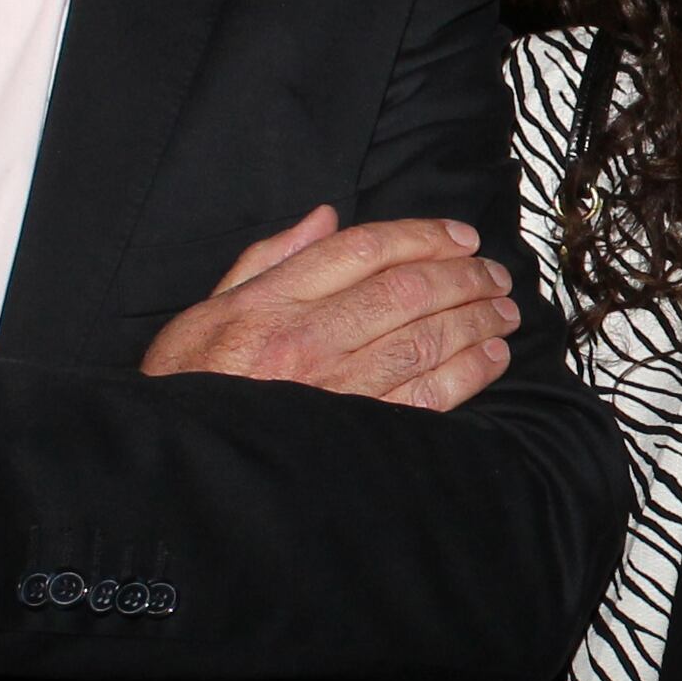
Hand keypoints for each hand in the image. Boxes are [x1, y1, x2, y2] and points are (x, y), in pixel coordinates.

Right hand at [144, 207, 518, 407]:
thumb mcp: (208, 309)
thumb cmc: (190, 384)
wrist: (179, 462)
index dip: (422, 236)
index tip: (461, 237)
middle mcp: (305, 340)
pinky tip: (490, 357)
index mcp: (270, 303)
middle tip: (495, 273)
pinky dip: (467, 373)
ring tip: (503, 309)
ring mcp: (333, 389)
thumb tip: (325, 217)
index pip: (362, 250)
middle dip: (463, 275)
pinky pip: (425, 397)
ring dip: (474, 319)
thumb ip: (268, 259)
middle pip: (405, 291)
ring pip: (424, 340)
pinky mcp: (354, 435)